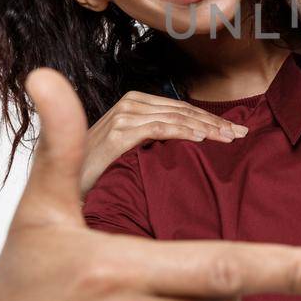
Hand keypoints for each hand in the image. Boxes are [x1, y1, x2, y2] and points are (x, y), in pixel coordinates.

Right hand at [82, 90, 245, 193]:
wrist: (58, 193)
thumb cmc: (96, 178)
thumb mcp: (129, 156)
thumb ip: (152, 146)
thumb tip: (188, 149)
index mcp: (133, 107)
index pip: (180, 109)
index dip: (209, 119)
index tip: (234, 132)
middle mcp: (127, 107)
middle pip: (181, 111)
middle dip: (214, 122)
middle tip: (242, 134)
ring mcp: (120, 118)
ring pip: (174, 117)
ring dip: (206, 126)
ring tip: (230, 137)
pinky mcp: (115, 135)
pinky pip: (157, 128)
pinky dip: (182, 131)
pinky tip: (202, 138)